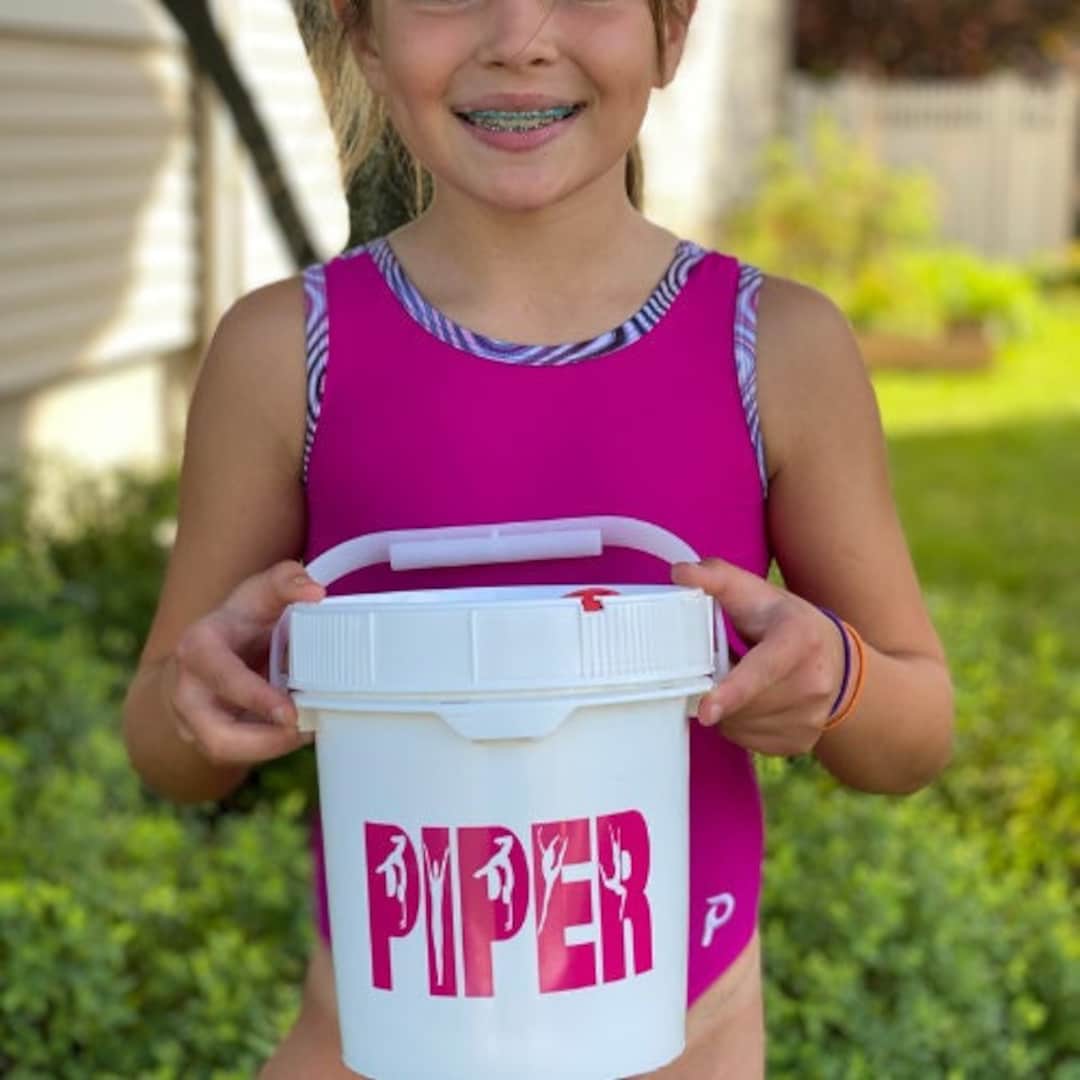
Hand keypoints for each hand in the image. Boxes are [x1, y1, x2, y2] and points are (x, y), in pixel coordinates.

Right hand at [166, 560, 325, 766]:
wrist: (210, 651)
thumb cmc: (241, 620)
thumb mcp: (260, 593)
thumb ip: (286, 581)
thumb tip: (316, 592)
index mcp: (198, 647)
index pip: (220, 675)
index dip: (254, 697)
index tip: (290, 712)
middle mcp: (186, 689)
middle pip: (215, 732)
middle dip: (262, 741)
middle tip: (305, 731)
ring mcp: (190, 719)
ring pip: (224, 752)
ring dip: (269, 749)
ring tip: (307, 731)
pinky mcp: (205, 740)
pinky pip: (235, 756)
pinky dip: (269, 748)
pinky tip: (297, 733)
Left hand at [672, 559, 846, 755]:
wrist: (837, 659)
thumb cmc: (785, 622)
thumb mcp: (755, 592)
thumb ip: (716, 578)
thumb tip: (679, 573)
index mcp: (799, 639)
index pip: (762, 669)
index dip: (732, 690)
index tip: (706, 710)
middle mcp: (814, 682)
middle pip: (743, 702)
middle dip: (719, 689)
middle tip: (723, 666)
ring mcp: (812, 716)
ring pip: (741, 725)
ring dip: (726, 708)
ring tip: (740, 681)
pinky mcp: (803, 741)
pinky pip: (749, 741)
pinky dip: (739, 724)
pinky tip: (751, 703)